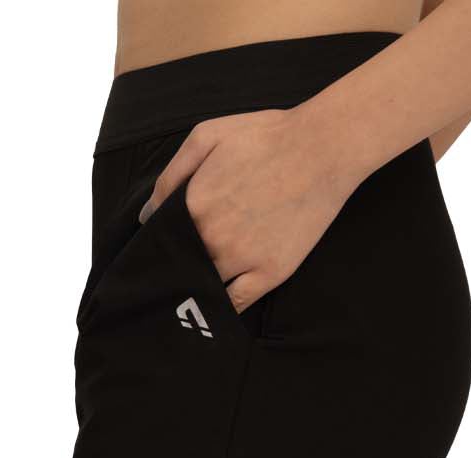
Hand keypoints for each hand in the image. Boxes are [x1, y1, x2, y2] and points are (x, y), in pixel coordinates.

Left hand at [140, 108, 361, 314]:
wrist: (322, 148)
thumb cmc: (267, 136)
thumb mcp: (207, 136)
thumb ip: (171, 176)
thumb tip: (147, 215)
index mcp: (193, 204)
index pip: (159, 239)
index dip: (156, 246)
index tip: (158, 249)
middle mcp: (212, 238)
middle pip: (179, 267)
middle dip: (173, 269)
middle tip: (172, 271)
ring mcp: (241, 259)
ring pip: (203, 287)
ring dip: (195, 289)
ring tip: (193, 288)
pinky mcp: (269, 274)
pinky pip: (235, 305)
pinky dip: (222, 308)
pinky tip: (216, 304)